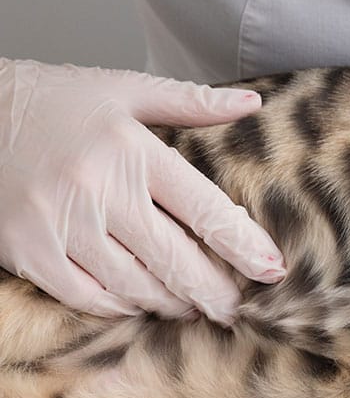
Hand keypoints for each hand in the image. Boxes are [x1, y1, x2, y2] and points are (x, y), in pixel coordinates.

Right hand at [0, 59, 285, 324]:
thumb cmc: (54, 101)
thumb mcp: (123, 90)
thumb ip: (191, 102)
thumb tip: (252, 102)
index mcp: (133, 152)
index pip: (205, 209)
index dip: (244, 246)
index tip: (272, 270)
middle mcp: (100, 191)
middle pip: (176, 259)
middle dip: (214, 291)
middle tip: (235, 307)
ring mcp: (61, 225)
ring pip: (136, 284)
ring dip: (173, 302)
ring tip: (194, 306)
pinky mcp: (29, 251)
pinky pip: (87, 296)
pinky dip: (120, 305)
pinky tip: (139, 303)